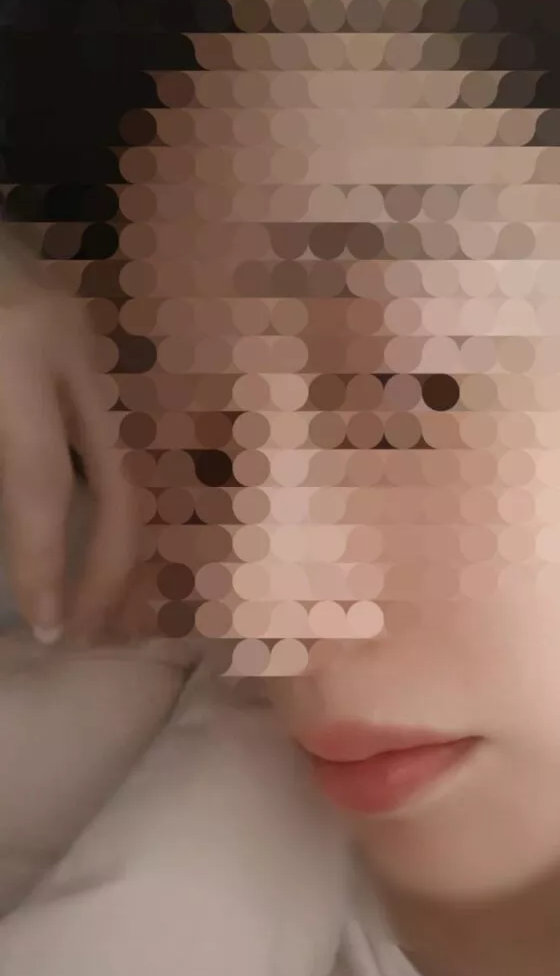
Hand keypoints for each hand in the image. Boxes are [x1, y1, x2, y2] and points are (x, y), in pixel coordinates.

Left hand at [0, 282, 139, 642]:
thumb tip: (13, 531)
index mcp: (18, 353)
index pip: (41, 483)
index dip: (43, 562)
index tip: (52, 630)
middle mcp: (74, 353)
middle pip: (123, 484)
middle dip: (113, 569)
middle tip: (92, 632)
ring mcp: (89, 343)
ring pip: (130, 465)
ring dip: (122, 541)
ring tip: (107, 601)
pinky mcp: (87, 344)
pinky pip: (111, 440)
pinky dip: (107, 498)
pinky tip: (94, 535)